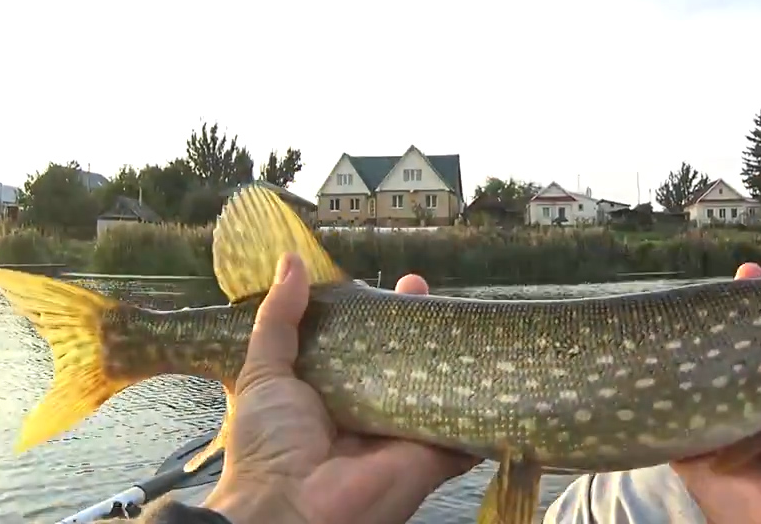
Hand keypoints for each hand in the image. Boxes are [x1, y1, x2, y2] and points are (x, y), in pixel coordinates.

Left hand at [203, 255, 476, 523]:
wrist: (292, 511)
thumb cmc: (270, 445)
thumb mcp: (264, 372)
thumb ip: (279, 319)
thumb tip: (291, 260)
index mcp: (333, 394)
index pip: (365, 345)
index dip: (382, 315)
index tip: (397, 286)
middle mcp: (371, 412)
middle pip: (406, 362)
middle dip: (422, 328)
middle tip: (429, 294)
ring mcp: (405, 435)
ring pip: (439, 389)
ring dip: (454, 359)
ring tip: (463, 318)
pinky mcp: (433, 456)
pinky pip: (465, 430)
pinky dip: (482, 409)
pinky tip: (496, 372)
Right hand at [670, 262, 760, 523]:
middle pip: (758, 354)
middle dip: (750, 315)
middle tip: (744, 275)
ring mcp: (738, 431)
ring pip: (718, 375)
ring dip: (711, 337)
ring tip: (710, 295)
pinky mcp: (701, 452)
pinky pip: (682, 413)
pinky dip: (671, 382)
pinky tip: (666, 341)